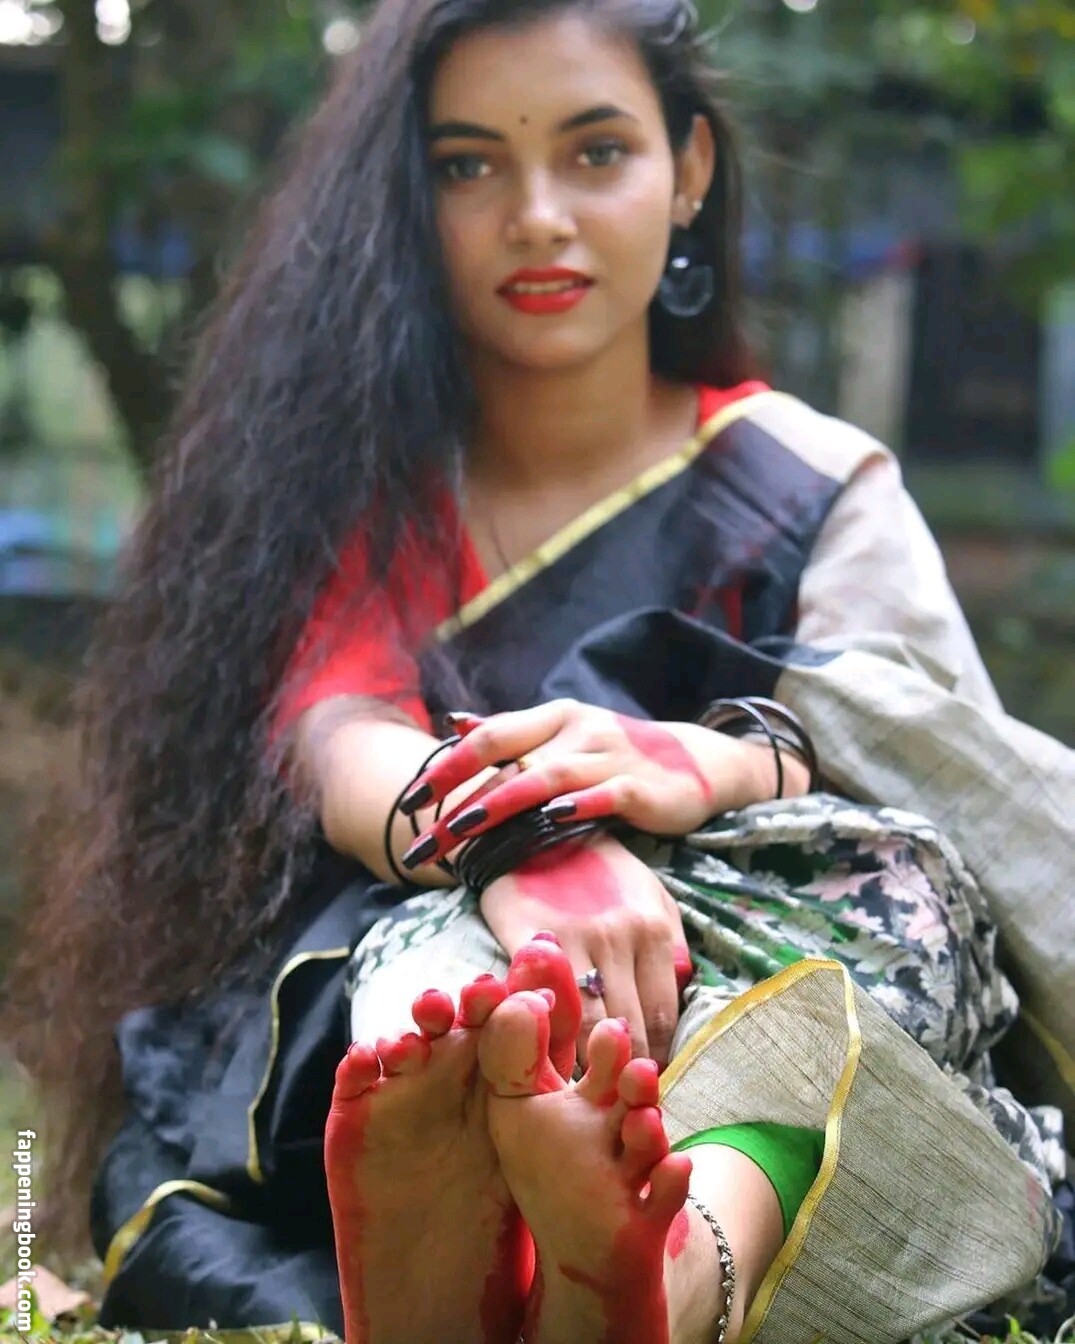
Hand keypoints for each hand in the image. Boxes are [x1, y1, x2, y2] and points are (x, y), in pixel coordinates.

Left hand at [398, 699, 781, 869]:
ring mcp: (609, 758)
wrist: (699, 760)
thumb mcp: (565, 733)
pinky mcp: (641, 788)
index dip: (445, 767)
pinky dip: (574, 809)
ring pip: (545, 780)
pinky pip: (602, 798)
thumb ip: (512, 732)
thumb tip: (454, 725)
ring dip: (501, 805)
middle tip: (422, 838)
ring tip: (463, 831)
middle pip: (507, 762)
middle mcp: (577, 731)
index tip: (407, 801)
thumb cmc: (619, 753)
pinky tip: (548, 823)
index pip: (489, 737)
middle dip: (458, 801)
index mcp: (554, 718)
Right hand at [479, 833, 689, 1069]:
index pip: (663, 1015)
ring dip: (586, 1064)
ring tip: (583, 1091)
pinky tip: (547, 1056)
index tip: (646, 1082)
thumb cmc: (600, 868)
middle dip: (625, 1071)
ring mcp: (573, 939)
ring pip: (586, 1026)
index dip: (657, 1057)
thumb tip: (684, 990)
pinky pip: (541, 1002)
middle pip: (628, 1029)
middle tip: (618, 1102)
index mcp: (654, 929)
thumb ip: (671, 944)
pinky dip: (547, 1036)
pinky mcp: (529, 941)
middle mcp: (619, 937)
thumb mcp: (650, 894)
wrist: (538, 828)